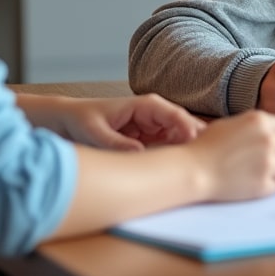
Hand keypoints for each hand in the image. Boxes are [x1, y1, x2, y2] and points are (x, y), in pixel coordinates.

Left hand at [23, 94, 205, 150]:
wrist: (68, 122)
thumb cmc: (81, 120)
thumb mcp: (95, 132)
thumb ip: (116, 143)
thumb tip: (139, 154)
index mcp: (144, 105)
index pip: (173, 114)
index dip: (187, 127)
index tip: (196, 142)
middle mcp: (154, 115)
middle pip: (183, 127)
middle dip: (196, 140)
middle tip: (207, 160)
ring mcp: (154, 128)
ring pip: (180, 139)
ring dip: (189, 151)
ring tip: (200, 168)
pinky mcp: (150, 141)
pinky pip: (169, 148)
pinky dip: (177, 157)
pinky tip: (185, 170)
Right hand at [186, 110, 274, 200]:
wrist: (194, 169)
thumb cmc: (206, 147)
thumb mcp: (231, 124)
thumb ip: (255, 128)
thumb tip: (273, 136)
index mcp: (260, 120)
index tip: (270, 147)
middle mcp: (269, 139)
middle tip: (270, 165)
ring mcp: (269, 162)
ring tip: (257, 175)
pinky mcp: (265, 183)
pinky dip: (267, 187)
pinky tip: (250, 183)